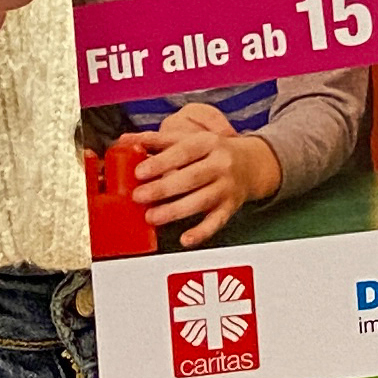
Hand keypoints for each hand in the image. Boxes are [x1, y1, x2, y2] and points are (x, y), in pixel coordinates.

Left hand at [135, 103, 280, 247]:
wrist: (252, 163)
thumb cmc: (212, 150)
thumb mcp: (189, 138)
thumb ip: (157, 140)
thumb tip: (125, 141)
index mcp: (208, 142)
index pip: (184, 151)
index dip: (161, 162)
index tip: (140, 172)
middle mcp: (221, 163)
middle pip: (191, 177)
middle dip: (163, 189)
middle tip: (139, 196)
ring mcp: (227, 186)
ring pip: (201, 201)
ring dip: (174, 211)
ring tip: (152, 217)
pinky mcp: (230, 207)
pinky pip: (216, 222)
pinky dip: (201, 232)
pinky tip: (185, 239)